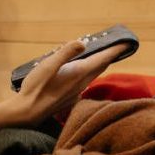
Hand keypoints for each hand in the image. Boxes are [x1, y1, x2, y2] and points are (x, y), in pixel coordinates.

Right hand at [8, 39, 130, 125]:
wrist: (27, 112)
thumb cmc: (36, 87)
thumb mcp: (48, 65)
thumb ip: (66, 52)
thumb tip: (83, 42)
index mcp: (78, 73)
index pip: (102, 59)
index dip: (115, 50)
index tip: (127, 43)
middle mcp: (81, 83)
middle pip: (101, 67)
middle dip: (111, 56)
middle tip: (119, 47)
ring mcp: (76, 91)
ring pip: (94, 75)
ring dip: (101, 64)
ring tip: (104, 56)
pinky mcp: (69, 97)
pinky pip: (85, 81)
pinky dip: (90, 72)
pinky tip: (83, 71)